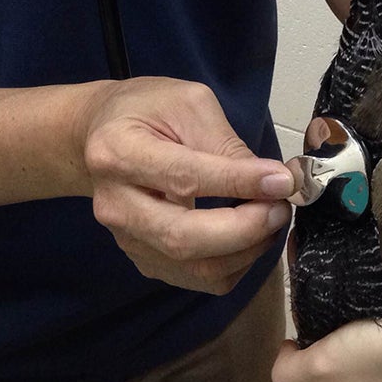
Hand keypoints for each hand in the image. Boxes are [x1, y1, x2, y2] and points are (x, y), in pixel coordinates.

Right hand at [77, 77, 294, 293]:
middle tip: (280, 207)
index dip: (238, 183)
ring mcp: (126, 239)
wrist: (100, 135)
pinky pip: (198, 278)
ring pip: (195, 268)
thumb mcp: (187, 103)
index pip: (184, 177)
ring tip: (270, 218)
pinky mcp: (143, 260)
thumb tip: (273, 181)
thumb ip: (225, 143)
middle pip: (184, 237)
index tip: (282, 180)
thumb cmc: (145, 111)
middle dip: (245, 229)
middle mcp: (115, 204)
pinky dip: (235, 263)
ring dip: (246, 250)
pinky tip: (249, 234)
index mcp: (118, 152)